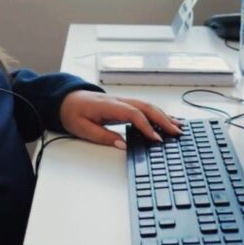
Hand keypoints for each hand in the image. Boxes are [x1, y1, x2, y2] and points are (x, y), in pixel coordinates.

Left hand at [59, 91, 181, 148]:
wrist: (65, 99)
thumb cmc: (72, 113)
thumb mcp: (83, 129)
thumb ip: (104, 136)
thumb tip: (123, 145)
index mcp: (108, 105)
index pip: (133, 114)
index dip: (146, 127)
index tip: (156, 140)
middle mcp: (118, 100)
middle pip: (146, 107)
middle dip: (163, 120)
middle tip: (176, 133)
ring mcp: (122, 100)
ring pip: (147, 106)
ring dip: (163, 116)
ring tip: (178, 127)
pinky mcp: (123, 104)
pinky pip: (143, 107)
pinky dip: (157, 113)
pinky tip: (167, 119)